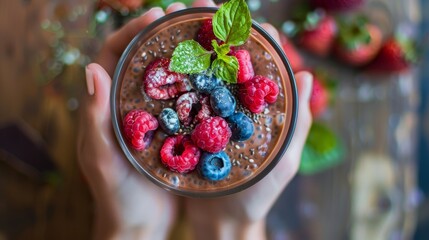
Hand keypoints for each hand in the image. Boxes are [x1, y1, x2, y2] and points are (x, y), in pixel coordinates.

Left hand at [77, 1, 216, 238]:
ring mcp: (154, 114)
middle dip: (166, 31)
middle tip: (192, 12)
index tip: (158, 13)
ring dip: (188, 51)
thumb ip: (96, 118)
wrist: (140, 224)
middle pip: (145, 56)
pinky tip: (221, 73)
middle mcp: (130, 103)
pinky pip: (187, 97)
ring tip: (211, 34)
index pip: (113, 53)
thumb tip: (92, 68)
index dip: (133, 29)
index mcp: (107, 104)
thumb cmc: (117, 196)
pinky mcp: (174, 128)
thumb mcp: (103, 159)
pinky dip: (201, 81)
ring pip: (169, 74)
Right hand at [184, 25, 313, 239]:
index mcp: (262, 108)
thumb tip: (308, 76)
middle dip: (214, 31)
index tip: (239, 17)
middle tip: (198, 6)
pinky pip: (186, 95)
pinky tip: (164, 57)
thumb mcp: (282, 162)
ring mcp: (213, 114)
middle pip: (229, 61)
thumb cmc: (256, 196)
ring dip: (193, 46)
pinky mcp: (192, 125)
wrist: (220, 222)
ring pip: (204, 73)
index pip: (263, 62)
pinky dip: (177, 74)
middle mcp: (236, 106)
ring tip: (176, 20)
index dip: (253, 36)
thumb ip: (298, 124)